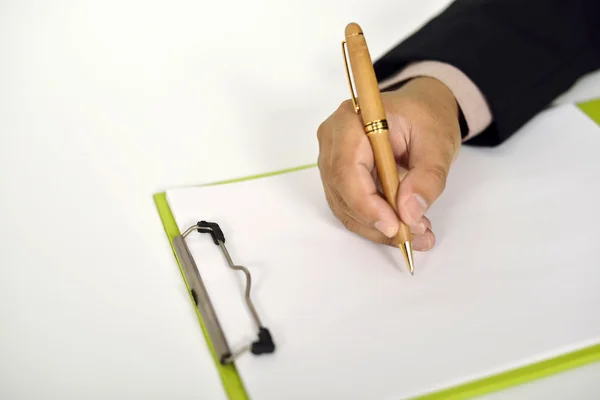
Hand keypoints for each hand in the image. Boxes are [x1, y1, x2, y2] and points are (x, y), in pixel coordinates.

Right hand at [317, 77, 460, 250]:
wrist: (421, 112)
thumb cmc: (426, 118)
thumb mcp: (439, 144)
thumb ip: (428, 178)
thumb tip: (410, 213)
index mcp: (351, 121)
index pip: (346, 169)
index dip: (366, 204)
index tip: (395, 226)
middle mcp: (332, 140)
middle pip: (342, 192)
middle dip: (377, 220)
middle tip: (415, 234)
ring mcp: (331, 159)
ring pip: (345, 206)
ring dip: (378, 227)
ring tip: (416, 233)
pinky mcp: (339, 177)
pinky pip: (350, 207)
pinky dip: (376, 222)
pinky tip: (404, 226)